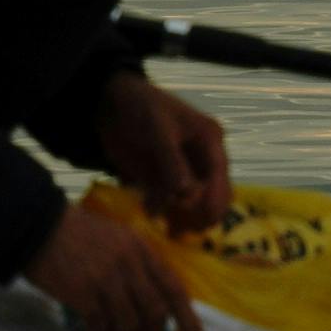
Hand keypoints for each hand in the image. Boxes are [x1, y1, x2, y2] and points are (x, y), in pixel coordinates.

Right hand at [21, 202, 203, 330]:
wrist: (38, 223)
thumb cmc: (77, 233)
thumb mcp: (116, 239)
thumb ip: (137, 267)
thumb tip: (155, 308)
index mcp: (140, 249)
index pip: (174, 288)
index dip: (188, 319)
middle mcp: (129, 264)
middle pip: (155, 312)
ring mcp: (106, 279)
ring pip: (129, 324)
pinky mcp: (83, 293)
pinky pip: (100, 327)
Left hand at [94, 73, 235, 237]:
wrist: (111, 105)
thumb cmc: (141, 107)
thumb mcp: (158, 128)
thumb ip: (171, 160)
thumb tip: (186, 193)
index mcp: (209, 141)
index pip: (219, 174)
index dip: (214, 197)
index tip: (202, 215)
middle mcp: (202, 161)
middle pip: (213, 195)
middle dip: (201, 214)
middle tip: (183, 225)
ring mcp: (184, 174)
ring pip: (192, 206)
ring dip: (181, 218)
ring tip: (165, 224)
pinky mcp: (163, 184)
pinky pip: (168, 205)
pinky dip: (161, 212)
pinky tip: (147, 210)